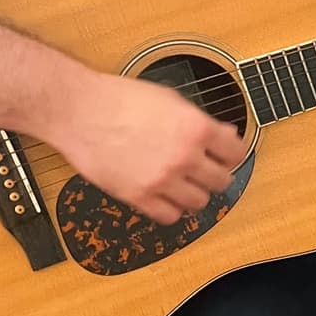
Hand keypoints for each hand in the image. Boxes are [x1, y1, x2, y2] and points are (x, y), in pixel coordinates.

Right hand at [51, 71, 243, 225]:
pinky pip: (170, 216)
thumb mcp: (171, 99)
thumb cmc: (120, 99)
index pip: (236, 152)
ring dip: (195, 193)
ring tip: (184, 184)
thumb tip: (227, 134)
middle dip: (216, 174)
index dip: (232, 152)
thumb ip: (201, 120)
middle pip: (222, 181)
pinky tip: (165, 197)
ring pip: (199, 202)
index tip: (225, 155)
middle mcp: (184, 156)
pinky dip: (171, 209)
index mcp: (196, 128)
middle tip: (206, 170)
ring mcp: (163, 179)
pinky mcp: (139, 196)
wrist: (79, 111)